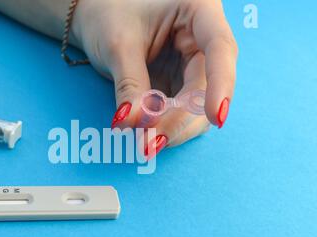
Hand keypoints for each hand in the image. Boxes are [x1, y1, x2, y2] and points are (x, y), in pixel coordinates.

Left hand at [72, 0, 237, 157]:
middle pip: (207, 85)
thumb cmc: (108, 15)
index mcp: (198, 11)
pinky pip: (180, 110)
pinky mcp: (179, 83)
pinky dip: (165, 125)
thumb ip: (131, 86)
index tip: (214, 116)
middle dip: (183, 119)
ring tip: (147, 143)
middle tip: (154, 142)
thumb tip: (137, 124)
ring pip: (197, 104)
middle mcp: (202, 38)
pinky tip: (148, 135)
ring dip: (174, 127)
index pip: (220, 48)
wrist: (95, 16)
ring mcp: (192, 63)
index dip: (221, 84)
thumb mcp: (118, 46)